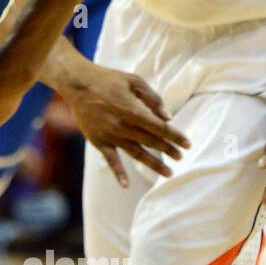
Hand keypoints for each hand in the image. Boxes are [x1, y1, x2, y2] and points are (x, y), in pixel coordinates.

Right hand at [59, 64, 189, 186]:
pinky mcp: (98, 141)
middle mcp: (123, 125)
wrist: (77, 84)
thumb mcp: (134, 81)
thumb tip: (168, 117)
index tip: (187, 144)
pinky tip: (126, 185)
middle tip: (180, 157)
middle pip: (151, 142)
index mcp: (133, 110)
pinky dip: (118, 173)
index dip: (175, 136)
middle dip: (169, 150)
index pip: (160, 128)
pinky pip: (110, 160)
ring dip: (153, 164)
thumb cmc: (108, 79)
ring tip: (168, 172)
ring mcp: (110, 135)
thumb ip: (153, 98)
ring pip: (136, 153)